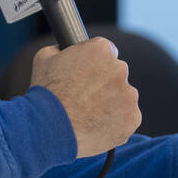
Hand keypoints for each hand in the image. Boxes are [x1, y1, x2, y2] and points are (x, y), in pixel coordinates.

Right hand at [30, 37, 140, 157]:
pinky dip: (116, 122)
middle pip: (116, 73)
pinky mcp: (133, 118)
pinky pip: (127, 117)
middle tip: (84, 96)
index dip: (94, 62)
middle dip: (104, 82)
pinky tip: (96, 125)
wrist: (50, 128)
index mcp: (101, 50)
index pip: (106, 50)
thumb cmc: (46, 93)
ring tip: (88, 114)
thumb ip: (61, 49)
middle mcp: (119, 69)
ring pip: (123, 96)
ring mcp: (128, 95)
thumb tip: (63, 49)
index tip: (86, 73)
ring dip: (111, 102)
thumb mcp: (45, 58)